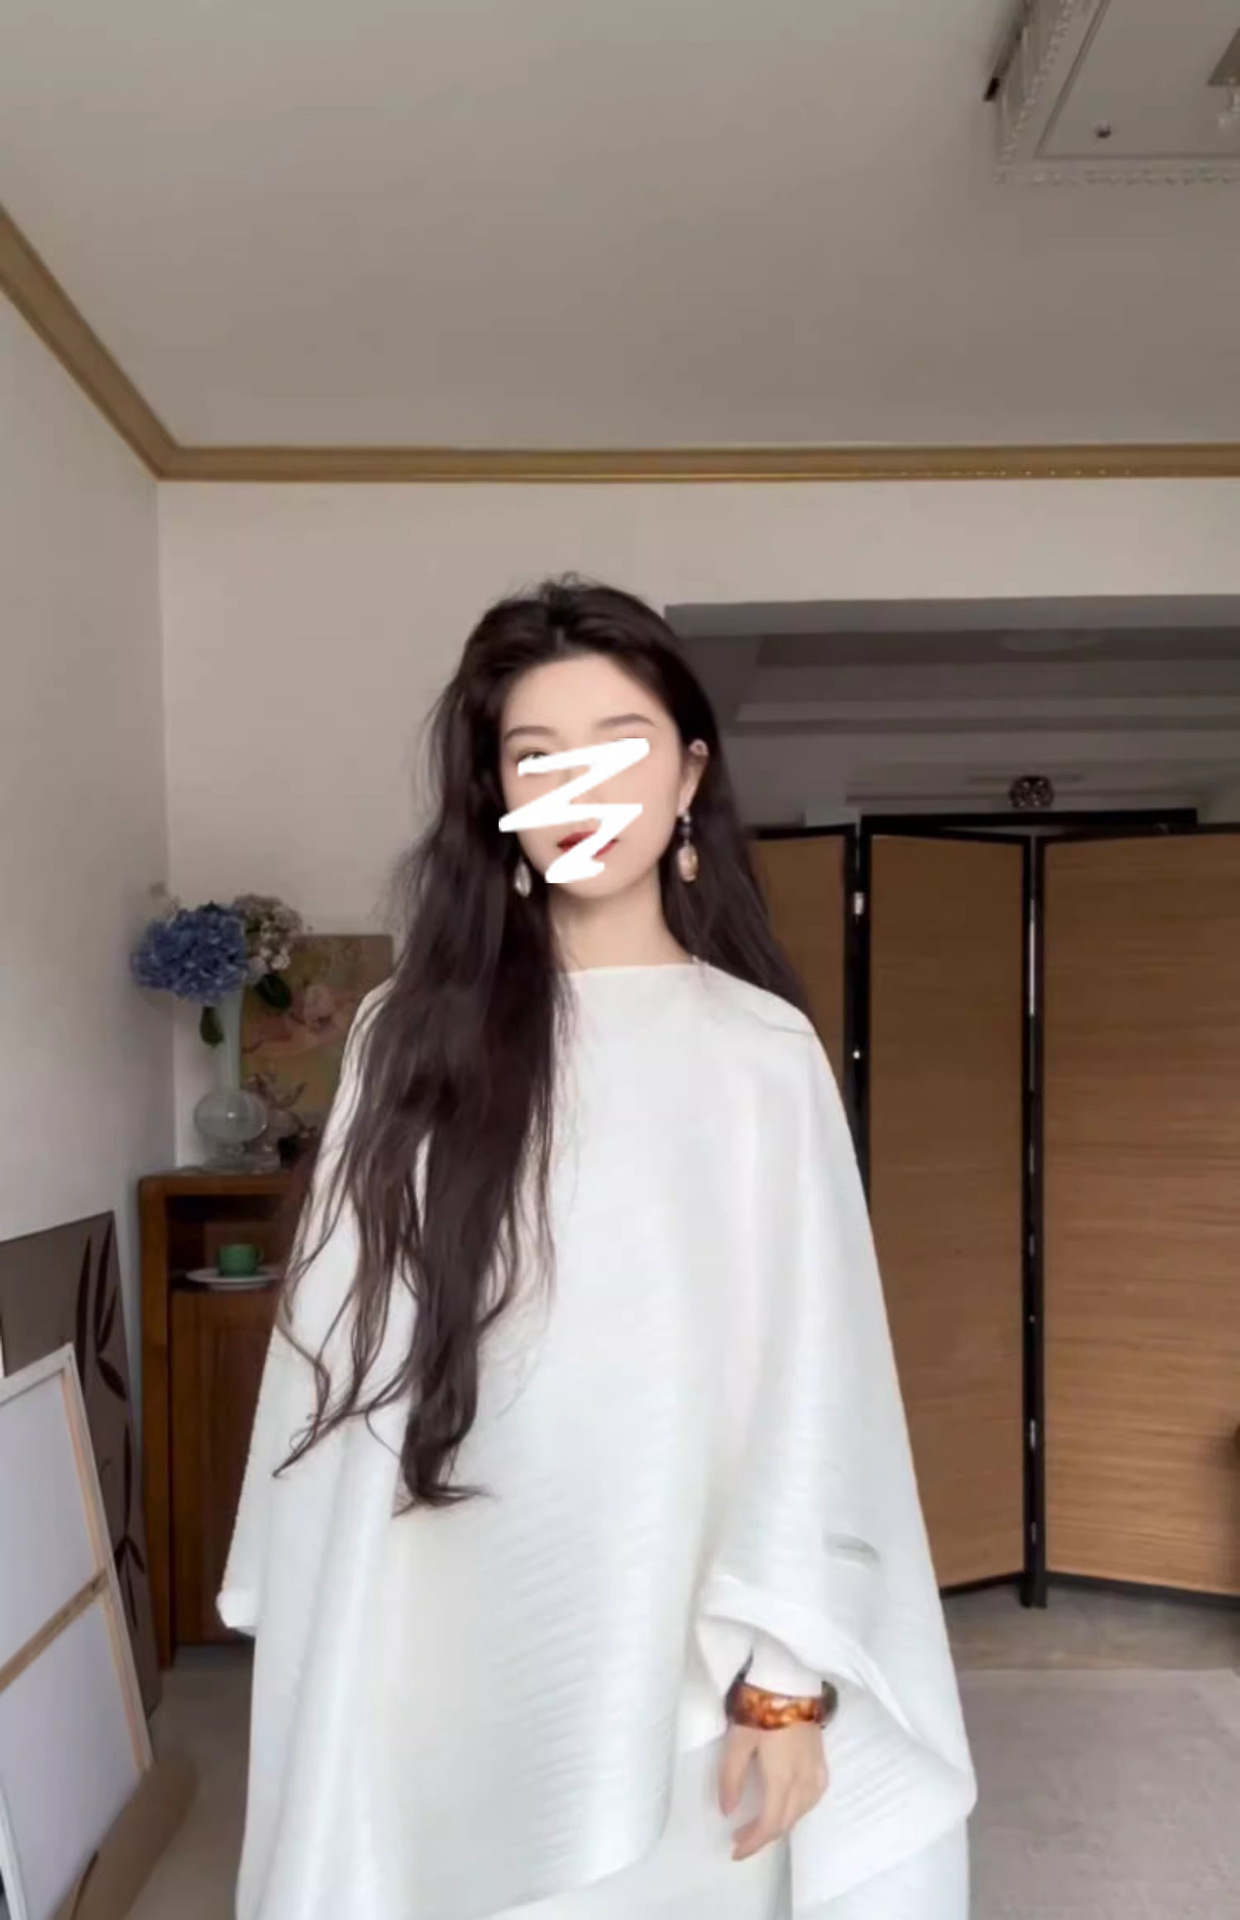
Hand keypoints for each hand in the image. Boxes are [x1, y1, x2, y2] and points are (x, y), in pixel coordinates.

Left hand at [718, 1720, 828, 1860]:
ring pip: (800, 1813)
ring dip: (780, 1824)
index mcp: (782, 1779)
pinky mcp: (822, 1763)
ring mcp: (816, 1773)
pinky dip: (797, 1811)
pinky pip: (812, 1799)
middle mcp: (803, 1782)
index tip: (735, 1850)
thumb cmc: (760, 1708)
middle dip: (762, 1837)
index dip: (753, 1842)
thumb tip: (728, 1812)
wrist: (790, 1680)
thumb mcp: (737, 1741)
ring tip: (758, 1825)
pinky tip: (786, 1805)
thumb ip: (731, 1778)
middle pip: (786, 1822)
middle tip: (740, 1838)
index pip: (770, 1824)